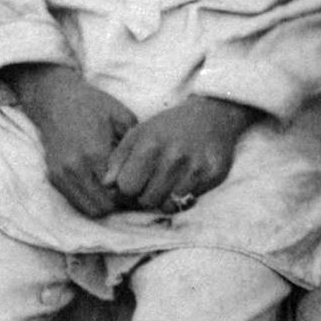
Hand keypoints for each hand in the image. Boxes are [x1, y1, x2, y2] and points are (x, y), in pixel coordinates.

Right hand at [1, 65, 136, 221]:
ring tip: (117, 191)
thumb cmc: (93, 105)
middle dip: (120, 204)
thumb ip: (135, 146)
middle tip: (133, 192)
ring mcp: (61, 174)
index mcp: (94, 153)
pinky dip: (90, 199)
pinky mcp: (53, 176)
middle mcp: (75, 168)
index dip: (134, 194)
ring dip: (104, 204)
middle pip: (103, 207)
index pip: (118, 192)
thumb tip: (149, 170)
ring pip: (88, 209)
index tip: (144, 188)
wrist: (56, 99)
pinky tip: (102, 186)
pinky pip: (75, 201)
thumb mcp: (123, 117)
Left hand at [101, 95, 263, 214]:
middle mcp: (174, 157)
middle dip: (144, 196)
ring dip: (164, 198)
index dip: (126, 188)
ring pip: (168, 205)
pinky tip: (185, 180)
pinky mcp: (214, 174)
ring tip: (167, 183)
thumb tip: (106, 185)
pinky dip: (184, 196)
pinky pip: (190, 200)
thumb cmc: (169, 127)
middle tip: (150, 185)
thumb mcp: (139, 134)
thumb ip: (118, 159)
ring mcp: (196, 167)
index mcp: (150, 145)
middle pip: (146, 200)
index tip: (133, 182)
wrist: (212, 115)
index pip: (127, 187)